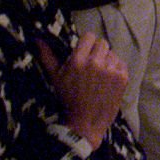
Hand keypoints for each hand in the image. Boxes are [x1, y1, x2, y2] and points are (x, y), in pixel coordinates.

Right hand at [36, 33, 128, 149]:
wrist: (85, 123)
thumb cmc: (68, 99)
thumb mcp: (55, 77)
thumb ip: (47, 56)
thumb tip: (38, 38)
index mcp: (78, 61)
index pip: (89, 36)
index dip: (87, 44)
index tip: (85, 53)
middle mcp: (95, 63)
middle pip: (102, 44)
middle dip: (97, 52)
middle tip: (93, 66)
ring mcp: (110, 70)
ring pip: (112, 54)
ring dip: (107, 62)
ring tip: (101, 76)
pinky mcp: (122, 78)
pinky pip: (122, 64)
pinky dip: (116, 70)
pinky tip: (109, 81)